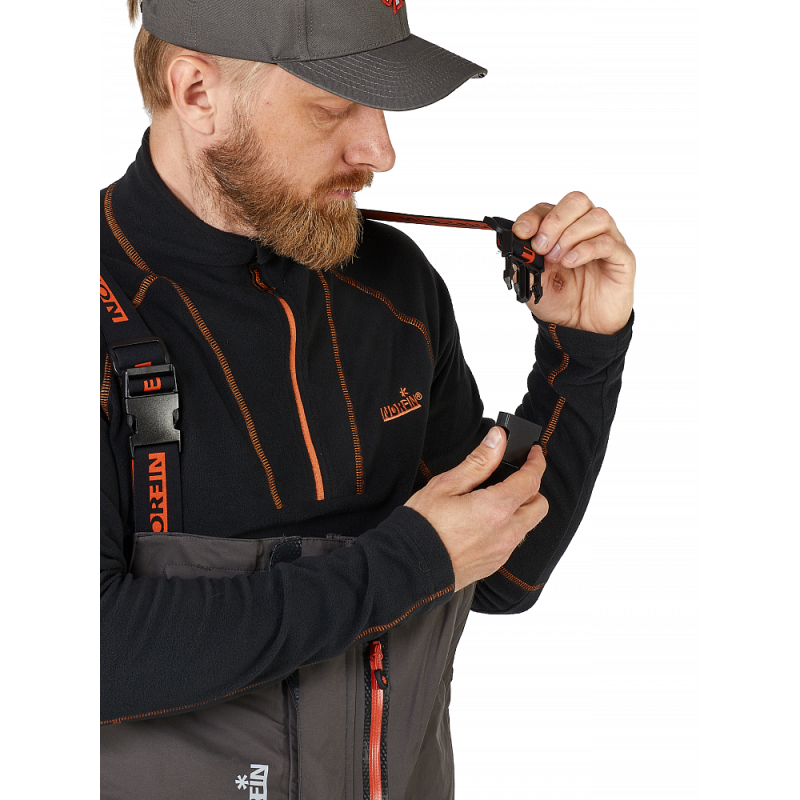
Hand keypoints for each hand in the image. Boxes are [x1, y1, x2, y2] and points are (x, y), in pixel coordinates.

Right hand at [405, 428, 547, 591]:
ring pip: (529, 525)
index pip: (531, 480)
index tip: (534, 453)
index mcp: (496, 508)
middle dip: (533, 487)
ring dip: (522, 509)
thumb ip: (479, 461)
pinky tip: (486, 522)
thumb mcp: (446, 485)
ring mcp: (502, 551)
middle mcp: (506, 532)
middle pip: (539, 505)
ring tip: (497, 499)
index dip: (536, 462)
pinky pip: (513, 542)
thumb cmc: (422, 526)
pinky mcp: (494, 564)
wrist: (408, 566)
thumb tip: (498, 440)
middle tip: (515, 477)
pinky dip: (509, 528)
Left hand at [512, 192, 635, 334]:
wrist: (581, 329)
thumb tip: (511, 245)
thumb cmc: (561, 301)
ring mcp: (606, 242)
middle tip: (541, 246)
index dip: (534, 216)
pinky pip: (609, 243)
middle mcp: (586, 231)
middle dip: (554, 220)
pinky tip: (571, 262)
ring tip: (558, 258)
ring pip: (597, 216)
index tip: (522, 232)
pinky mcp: (622, 259)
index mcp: (562, 231)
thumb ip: (522, 263)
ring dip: (572, 234)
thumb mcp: (532, 283)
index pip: (549, 208)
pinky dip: (586, 249)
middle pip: (577, 201)